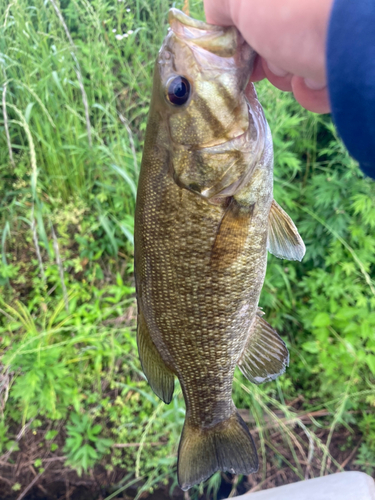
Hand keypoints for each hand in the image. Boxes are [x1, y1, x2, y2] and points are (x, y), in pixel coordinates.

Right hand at [204, 0, 333, 112]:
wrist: (351, 40)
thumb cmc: (292, 6)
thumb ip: (220, 4)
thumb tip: (217, 18)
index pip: (253, 15)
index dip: (240, 33)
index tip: (235, 50)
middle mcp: (309, 11)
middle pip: (270, 41)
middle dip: (264, 55)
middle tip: (264, 57)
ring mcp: (329, 36)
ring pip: (291, 66)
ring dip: (286, 73)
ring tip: (296, 63)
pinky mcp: (344, 66)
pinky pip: (315, 86)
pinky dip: (310, 89)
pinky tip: (315, 78)